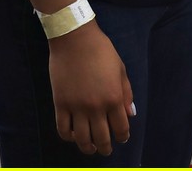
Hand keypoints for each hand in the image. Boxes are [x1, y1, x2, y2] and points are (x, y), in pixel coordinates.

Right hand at [48, 21, 134, 155]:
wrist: (75, 40)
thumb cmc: (102, 51)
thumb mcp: (121, 70)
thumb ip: (126, 93)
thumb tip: (131, 114)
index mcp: (114, 97)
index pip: (121, 126)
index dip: (123, 136)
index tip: (122, 138)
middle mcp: (96, 106)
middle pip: (102, 137)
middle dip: (106, 147)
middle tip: (106, 151)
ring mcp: (77, 107)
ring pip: (81, 138)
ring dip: (87, 147)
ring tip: (90, 148)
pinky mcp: (60, 105)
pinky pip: (63, 129)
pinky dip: (68, 137)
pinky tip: (73, 136)